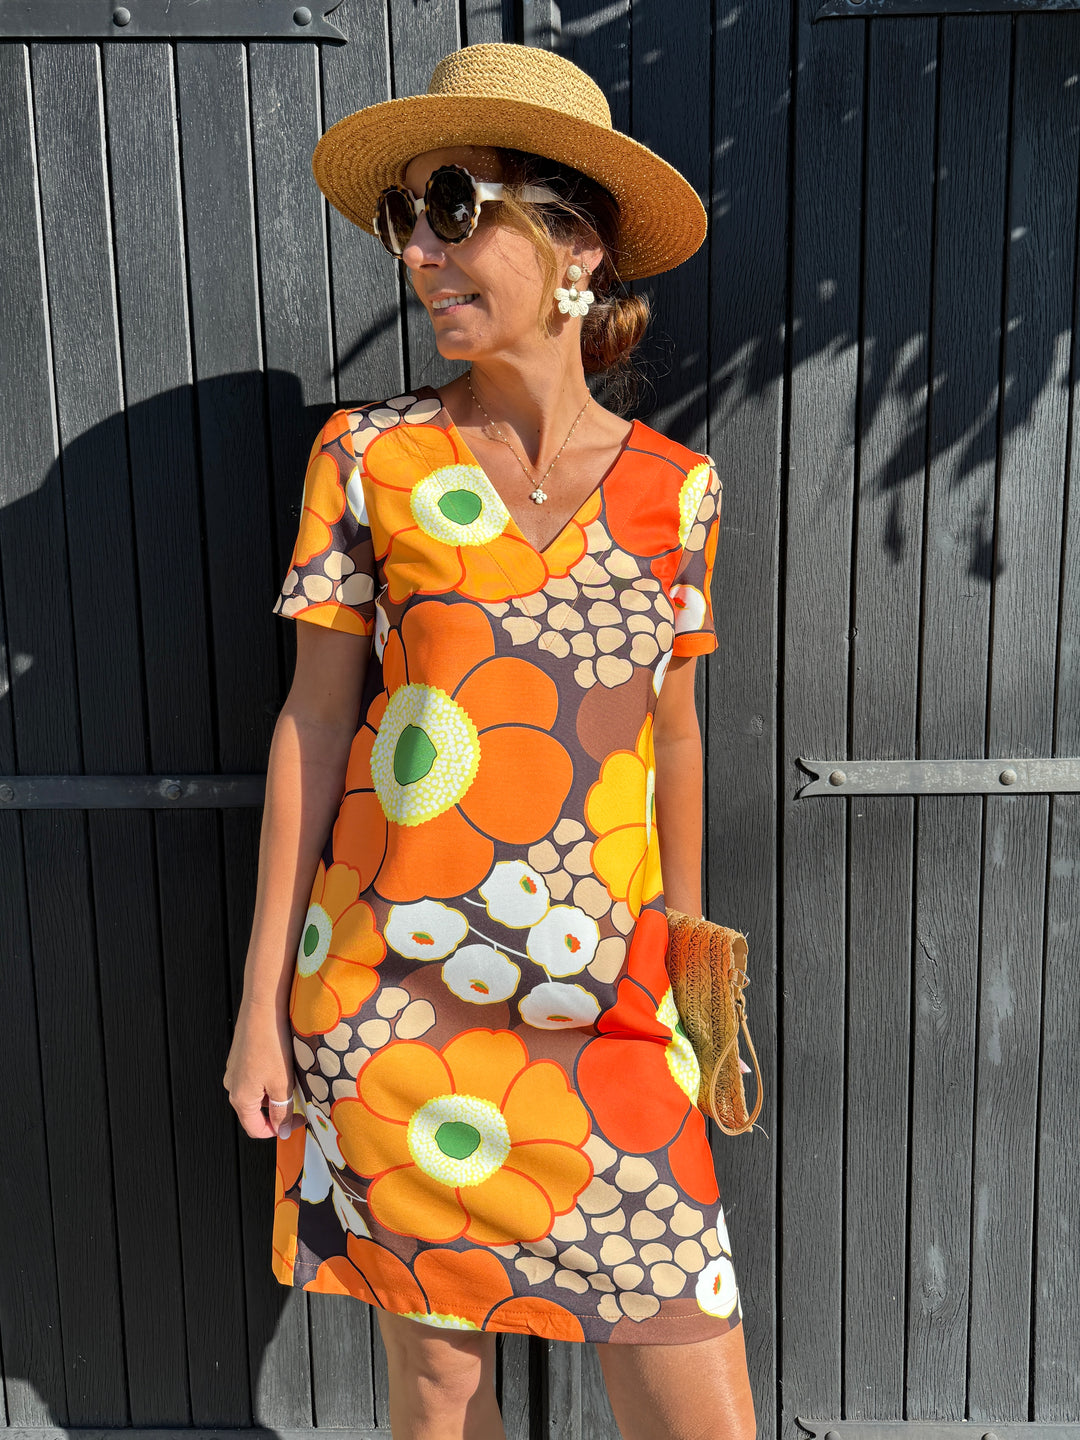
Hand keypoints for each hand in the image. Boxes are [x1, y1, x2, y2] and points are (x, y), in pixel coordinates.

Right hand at [223, 996, 295, 1138]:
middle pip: (257, 1110)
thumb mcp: (282, 1083)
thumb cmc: (271, 1043)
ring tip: (293, 1074)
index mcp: (240, 1098)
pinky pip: (256, 1074)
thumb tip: (282, 1131)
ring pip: (258, 1091)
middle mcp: (233, 1085)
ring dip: (277, 1089)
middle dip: (279, 1107)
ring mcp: (235, 1069)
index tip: (298, 1120)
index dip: (278, 1130)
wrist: (263, 1006)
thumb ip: (282, 1111)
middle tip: (300, 1095)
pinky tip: (284, 1060)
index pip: (255, 1129)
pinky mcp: (241, 1055)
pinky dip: (271, 1074)